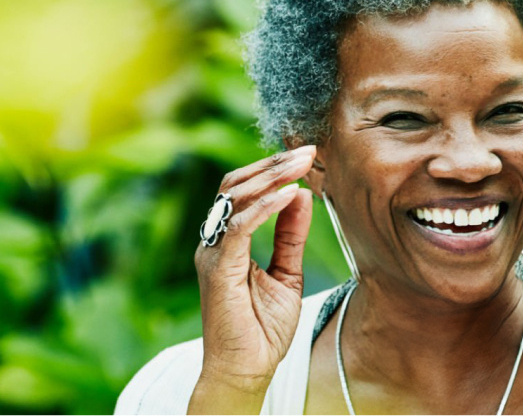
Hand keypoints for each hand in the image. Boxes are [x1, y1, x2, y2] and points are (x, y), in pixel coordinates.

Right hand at [188, 145, 315, 414]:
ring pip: (235, 198)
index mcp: (227, 241)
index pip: (243, 191)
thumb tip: (301, 195)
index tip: (307, 157)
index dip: (272, 170)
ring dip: (271, 177)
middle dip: (273, 164)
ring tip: (302, 164)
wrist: (246, 371)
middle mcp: (214, 241)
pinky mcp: (218, 269)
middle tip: (309, 151)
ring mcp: (213, 253)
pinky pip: (239, 227)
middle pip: (236, 185)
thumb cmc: (261, 330)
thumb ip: (289, 235)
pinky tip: (289, 195)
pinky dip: (265, 208)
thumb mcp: (286, 273)